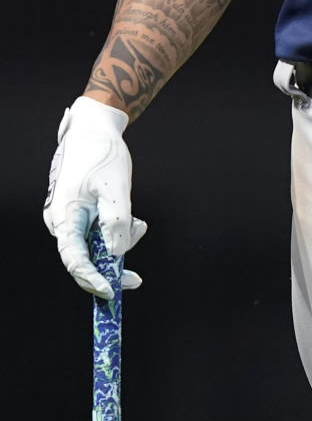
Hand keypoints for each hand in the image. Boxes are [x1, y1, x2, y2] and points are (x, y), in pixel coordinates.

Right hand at [44, 96, 146, 297]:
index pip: (75, 260)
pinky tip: (133, 219)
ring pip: (94, 244)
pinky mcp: (80, 212)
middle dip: (111, 266)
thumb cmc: (102, 154)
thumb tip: (116, 253)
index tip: (113, 293)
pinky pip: (97, 232)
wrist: (94, 128)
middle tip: (136, 278)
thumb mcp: (116, 188)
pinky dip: (116, 230)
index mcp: (64, 218)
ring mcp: (70, 218)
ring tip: (139, 225)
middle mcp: (61, 222)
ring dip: (118, 243)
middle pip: (85, 258)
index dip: (93, 280)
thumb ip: (116, 222)